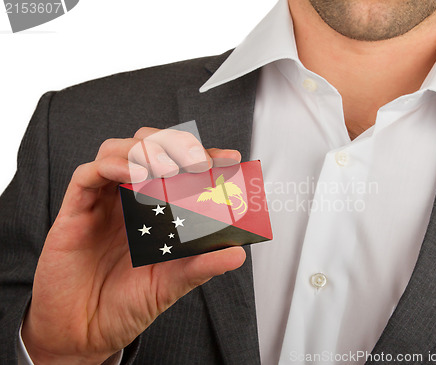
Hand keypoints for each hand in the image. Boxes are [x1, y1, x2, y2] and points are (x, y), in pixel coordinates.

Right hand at [21, 127, 245, 363]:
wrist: (85, 334)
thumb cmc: (125, 304)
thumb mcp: (171, 284)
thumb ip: (201, 266)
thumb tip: (237, 254)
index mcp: (153, 210)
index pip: (179, 168)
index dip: (204, 156)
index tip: (229, 159)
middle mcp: (128, 199)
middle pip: (147, 147)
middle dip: (174, 144)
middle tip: (198, 161)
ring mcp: (102, 202)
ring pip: (116, 150)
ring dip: (144, 150)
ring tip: (167, 167)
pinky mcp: (75, 212)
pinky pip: (87, 175)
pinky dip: (111, 165)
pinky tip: (131, 173)